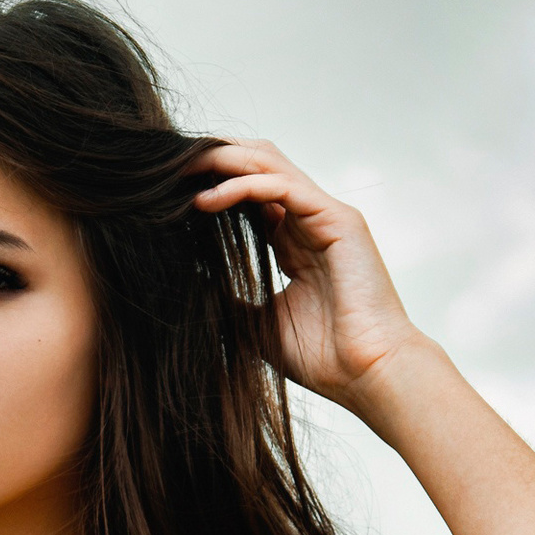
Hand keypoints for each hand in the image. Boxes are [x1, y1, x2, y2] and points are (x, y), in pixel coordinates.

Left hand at [189, 139, 429, 413]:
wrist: (368, 375)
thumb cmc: (323, 357)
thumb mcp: (257, 323)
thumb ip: (229, 298)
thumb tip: (189, 287)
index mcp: (294, 241)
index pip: (249, 192)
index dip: (211, 182)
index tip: (166, 189)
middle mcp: (310, 220)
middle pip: (258, 165)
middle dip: (214, 159)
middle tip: (168, 167)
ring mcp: (326, 216)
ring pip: (269, 165)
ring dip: (223, 162)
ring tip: (181, 170)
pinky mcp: (339, 220)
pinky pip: (282, 188)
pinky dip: (242, 186)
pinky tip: (207, 199)